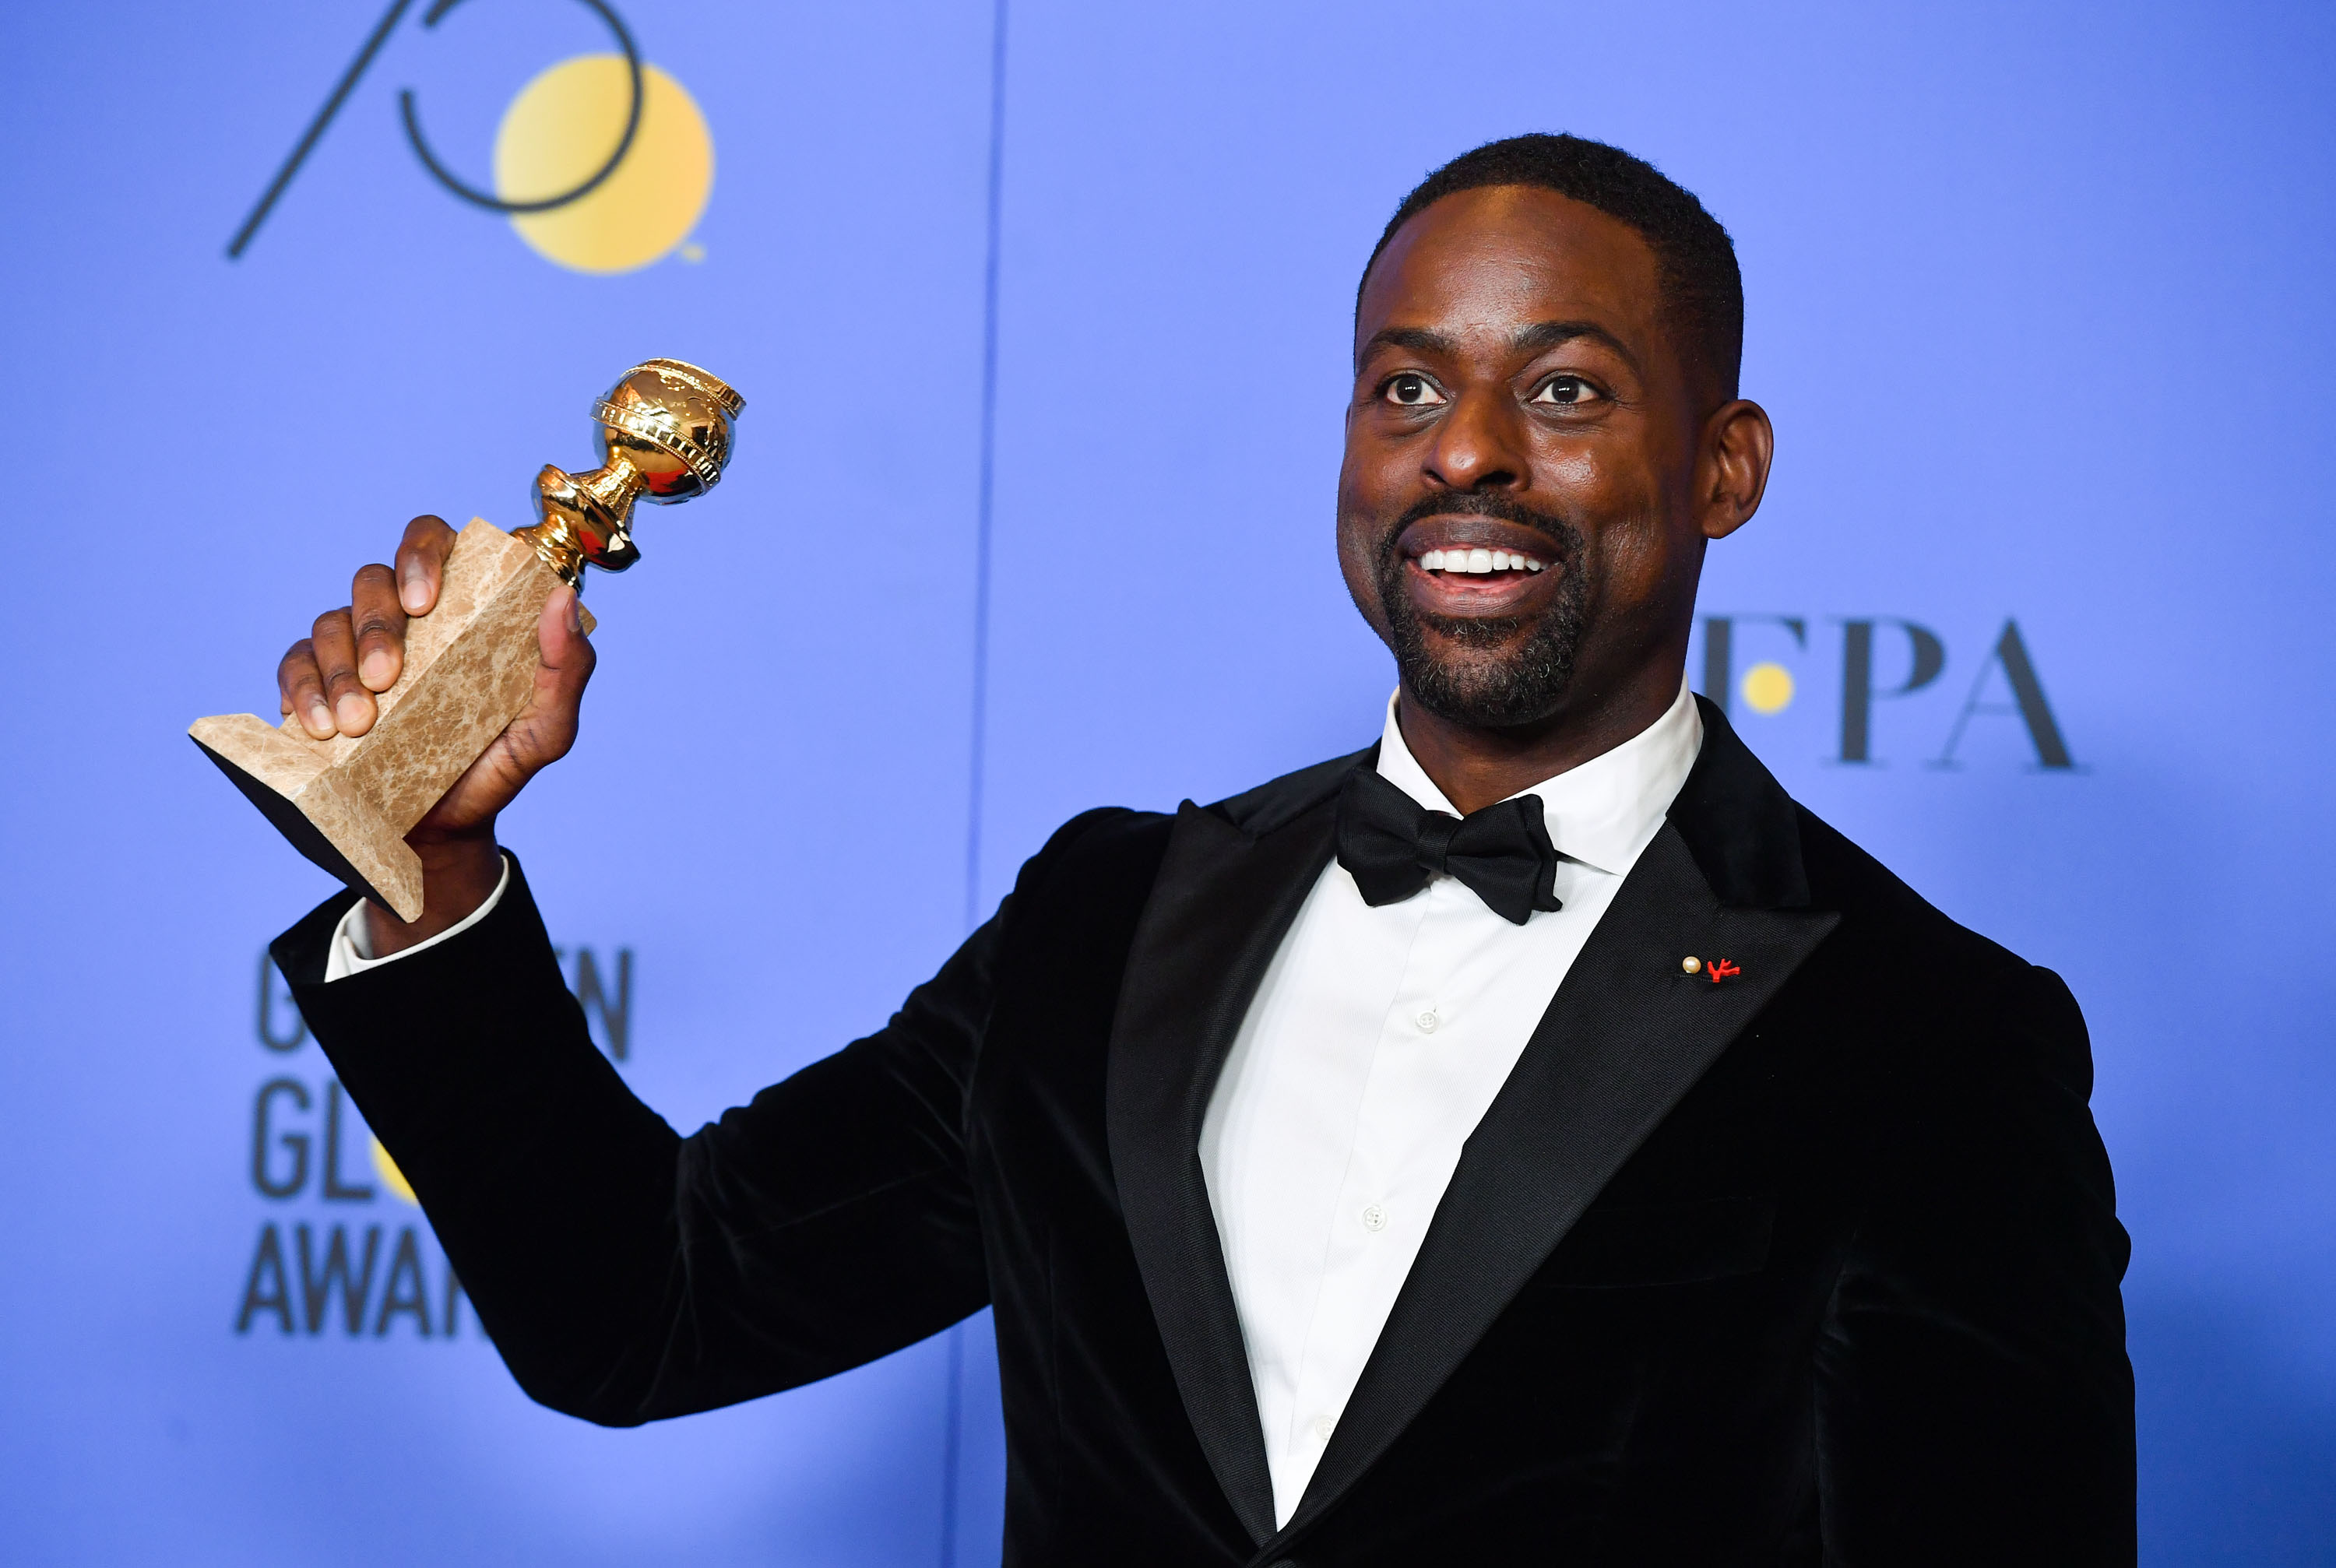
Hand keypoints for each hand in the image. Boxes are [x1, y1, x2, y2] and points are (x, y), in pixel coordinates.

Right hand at [275, 515, 595, 949]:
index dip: (422, 553)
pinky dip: (302, 689)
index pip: (433, 542)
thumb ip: (568, 670)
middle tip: (387, 681)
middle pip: (373, 581)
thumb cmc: (496, 767)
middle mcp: (403, 620)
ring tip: (356, 724)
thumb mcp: (546, 730)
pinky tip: (318, 726)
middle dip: (376, 626)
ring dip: (337, 668)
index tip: (425, 602)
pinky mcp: (316, 685)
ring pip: (329, 622)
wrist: (444, 834)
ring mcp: (354, 649)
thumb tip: (564, 600)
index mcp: (458, 610)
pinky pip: (294, 664)